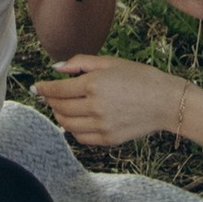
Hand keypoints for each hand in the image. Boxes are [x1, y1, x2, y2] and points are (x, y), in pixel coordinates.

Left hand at [36, 55, 180, 150]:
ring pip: (67, 125)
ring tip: (61, 108)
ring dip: (59, 116)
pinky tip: (76, 121)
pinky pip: (81, 137)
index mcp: (93, 84)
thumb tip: (56, 68)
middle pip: (59, 108)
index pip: (57, 90)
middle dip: (50, 102)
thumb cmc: (140, 77)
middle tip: (49, 96)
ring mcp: (101, 125)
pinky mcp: (108, 139)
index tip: (36, 88)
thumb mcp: (110, 62)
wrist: (166, 102)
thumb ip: (81, 63)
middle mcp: (94, 106)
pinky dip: (73, 130)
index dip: (43, 89)